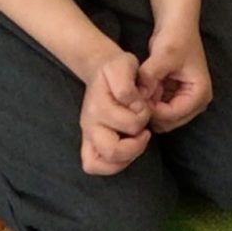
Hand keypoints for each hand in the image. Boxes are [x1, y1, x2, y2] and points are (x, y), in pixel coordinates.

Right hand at [78, 49, 150, 175]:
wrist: (101, 70)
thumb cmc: (117, 69)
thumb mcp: (124, 65)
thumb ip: (127, 84)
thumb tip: (133, 107)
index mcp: (98, 105)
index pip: (129, 123)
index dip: (144, 116)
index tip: (144, 106)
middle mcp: (89, 123)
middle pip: (112, 151)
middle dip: (136, 145)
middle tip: (144, 132)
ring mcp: (87, 134)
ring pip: (99, 164)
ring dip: (124, 158)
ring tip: (135, 142)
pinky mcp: (88, 142)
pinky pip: (94, 165)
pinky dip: (113, 164)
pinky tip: (127, 150)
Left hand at [139, 22, 212, 133]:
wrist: (176, 25)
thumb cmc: (176, 38)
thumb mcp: (164, 56)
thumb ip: (151, 75)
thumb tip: (138, 95)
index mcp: (200, 94)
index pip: (174, 115)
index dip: (153, 111)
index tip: (138, 98)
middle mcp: (196, 102)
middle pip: (169, 121)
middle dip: (152, 111)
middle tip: (136, 96)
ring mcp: (186, 100)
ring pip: (162, 118)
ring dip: (150, 107)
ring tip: (140, 90)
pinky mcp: (175, 96)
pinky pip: (159, 108)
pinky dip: (149, 102)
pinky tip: (143, 88)